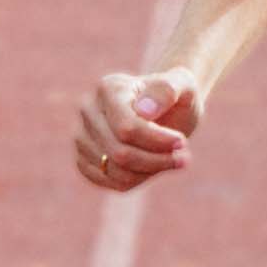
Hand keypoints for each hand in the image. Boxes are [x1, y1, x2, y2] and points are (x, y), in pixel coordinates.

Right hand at [69, 64, 205, 193]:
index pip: (127, 127)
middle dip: (157, 160)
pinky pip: (110, 182)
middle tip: (184, 158)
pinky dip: (138, 180)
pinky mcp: (84, 160)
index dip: (157, 141)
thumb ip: (167, 91)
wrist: (165, 110)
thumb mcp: (183, 84)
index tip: (182, 142)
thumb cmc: (175, 95)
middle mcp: (88, 111)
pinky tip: (155, 167)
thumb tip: (144, 111)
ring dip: (151, 171)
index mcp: (109, 88)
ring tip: (174, 161)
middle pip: (120, 153)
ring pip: (115, 171)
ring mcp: (82, 136)